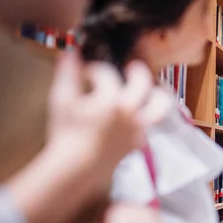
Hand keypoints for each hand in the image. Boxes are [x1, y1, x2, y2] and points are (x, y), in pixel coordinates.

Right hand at [47, 52, 155, 192]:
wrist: (77, 168)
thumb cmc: (66, 133)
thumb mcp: (61, 101)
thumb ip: (68, 75)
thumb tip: (72, 54)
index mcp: (111, 98)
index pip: (107, 73)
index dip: (94, 70)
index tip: (87, 73)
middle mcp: (130, 110)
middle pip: (143, 82)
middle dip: (137, 71)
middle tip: (132, 68)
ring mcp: (137, 127)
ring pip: (160, 106)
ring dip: (159, 94)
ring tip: (155, 90)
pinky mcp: (138, 142)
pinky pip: (149, 126)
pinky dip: (146, 119)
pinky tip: (140, 117)